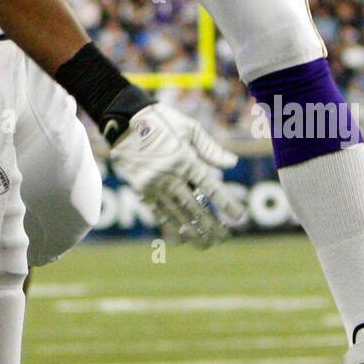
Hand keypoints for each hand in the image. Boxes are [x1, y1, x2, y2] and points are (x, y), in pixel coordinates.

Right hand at [109, 103, 244, 246]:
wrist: (123, 120)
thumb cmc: (161, 120)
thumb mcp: (189, 128)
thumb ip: (210, 148)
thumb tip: (232, 163)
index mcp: (184, 158)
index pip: (210, 187)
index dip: (226, 203)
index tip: (239, 217)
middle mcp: (169, 175)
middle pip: (194, 207)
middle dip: (211, 225)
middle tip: (225, 237)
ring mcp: (153, 184)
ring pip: (176, 214)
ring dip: (193, 231)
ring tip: (207, 244)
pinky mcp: (141, 189)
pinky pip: (157, 212)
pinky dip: (170, 227)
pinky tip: (181, 239)